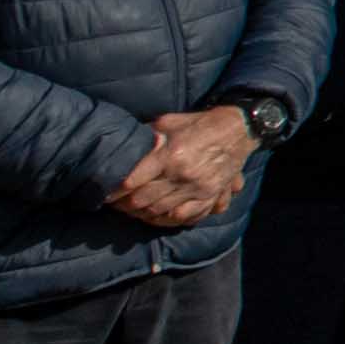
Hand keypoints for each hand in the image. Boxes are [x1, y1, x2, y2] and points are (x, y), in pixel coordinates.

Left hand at [105, 107, 254, 228]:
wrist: (240, 129)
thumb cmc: (200, 124)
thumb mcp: (169, 122)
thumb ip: (146, 135)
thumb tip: (123, 144)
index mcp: (171, 155)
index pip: (132, 181)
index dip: (114, 190)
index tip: (104, 192)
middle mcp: (184, 175)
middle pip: (142, 201)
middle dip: (124, 205)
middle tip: (115, 204)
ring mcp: (199, 189)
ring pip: (160, 212)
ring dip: (141, 214)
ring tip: (132, 210)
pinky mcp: (211, 196)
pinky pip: (184, 218)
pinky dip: (166, 221)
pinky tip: (156, 217)